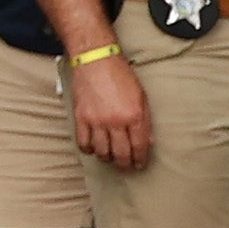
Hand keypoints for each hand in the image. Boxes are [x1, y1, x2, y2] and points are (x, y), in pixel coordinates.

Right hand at [68, 49, 150, 170]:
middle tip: (126, 167)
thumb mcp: (142, 96)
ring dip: (107, 158)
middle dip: (125, 164)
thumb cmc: (121, 76)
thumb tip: (147, 141)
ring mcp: (96, 121)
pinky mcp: (81, 118)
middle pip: (121, 154)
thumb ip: (145, 120)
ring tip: (110, 158)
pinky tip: (93, 148)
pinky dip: (88, 149)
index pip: (139, 147)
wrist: (96, 60)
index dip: (140, 160)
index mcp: (135, 115)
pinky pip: (83, 143)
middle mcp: (116, 121)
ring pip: (102, 151)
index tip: (140, 165)